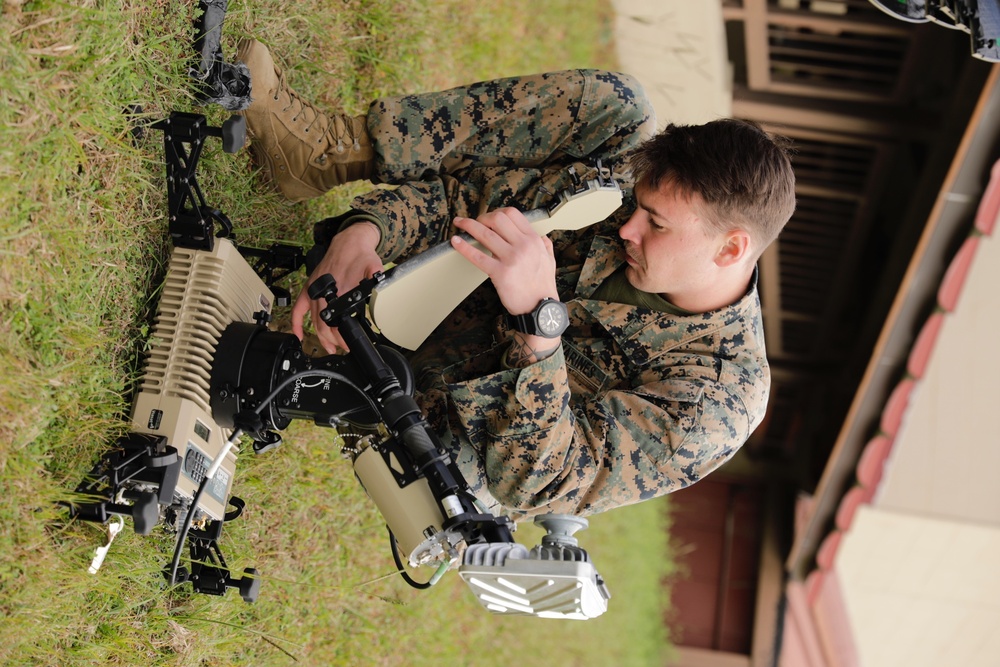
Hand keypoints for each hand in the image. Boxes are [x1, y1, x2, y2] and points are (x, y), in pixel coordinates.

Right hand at [291, 222, 382, 352]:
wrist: (348, 242)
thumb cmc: (361, 256)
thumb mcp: (374, 270)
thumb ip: (377, 281)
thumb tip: (382, 289)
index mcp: (340, 290)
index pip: (338, 321)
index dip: (342, 338)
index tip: (348, 346)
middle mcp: (325, 293)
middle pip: (324, 326)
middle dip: (333, 341)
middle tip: (342, 349)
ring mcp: (315, 291)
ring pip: (314, 321)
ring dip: (320, 337)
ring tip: (329, 348)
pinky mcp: (309, 288)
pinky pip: (298, 308)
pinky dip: (296, 323)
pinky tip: (298, 335)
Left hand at [450, 207, 558, 315]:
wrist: (540, 308)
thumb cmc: (543, 286)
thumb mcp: (550, 261)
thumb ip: (545, 246)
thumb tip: (541, 237)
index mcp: (533, 240)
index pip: (512, 214)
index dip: (496, 212)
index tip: (489, 217)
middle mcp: (523, 246)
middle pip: (497, 219)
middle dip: (482, 217)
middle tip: (475, 223)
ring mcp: (511, 258)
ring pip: (485, 234)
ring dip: (468, 225)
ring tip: (459, 224)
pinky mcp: (499, 273)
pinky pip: (477, 256)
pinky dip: (463, 247)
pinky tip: (455, 242)